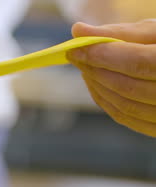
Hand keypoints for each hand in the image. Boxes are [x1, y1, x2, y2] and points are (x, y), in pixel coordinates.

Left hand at [67, 20, 155, 136]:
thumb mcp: (155, 32)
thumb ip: (119, 33)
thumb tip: (78, 31)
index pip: (136, 62)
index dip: (102, 56)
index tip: (75, 49)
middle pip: (127, 87)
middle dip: (95, 71)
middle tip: (77, 57)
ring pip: (125, 106)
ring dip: (97, 87)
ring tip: (86, 68)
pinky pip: (129, 119)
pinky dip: (106, 102)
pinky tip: (96, 85)